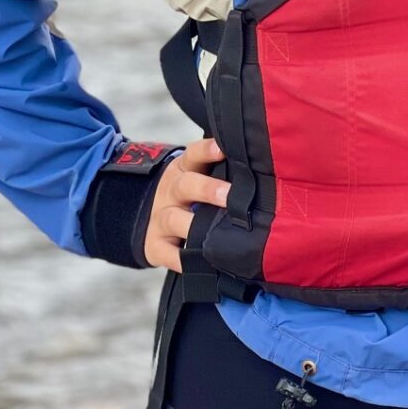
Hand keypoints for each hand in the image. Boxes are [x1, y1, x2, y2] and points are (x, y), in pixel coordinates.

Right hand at [143, 139, 229, 269]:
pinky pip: (167, 252)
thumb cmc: (188, 193)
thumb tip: (266, 168)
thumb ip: (224, 169)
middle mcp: (172, 191)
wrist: (142, 214)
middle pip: (186, 185)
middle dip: (207, 189)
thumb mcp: (198, 173)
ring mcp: (161, 218)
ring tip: (216, 232)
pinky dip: (182, 258)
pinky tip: (201, 260)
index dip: (208, 150)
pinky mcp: (155, 244)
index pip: (194, 154)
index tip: (224, 149)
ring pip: (173, 218)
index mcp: (185, 169)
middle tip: (228, 196)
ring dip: (194, 225)